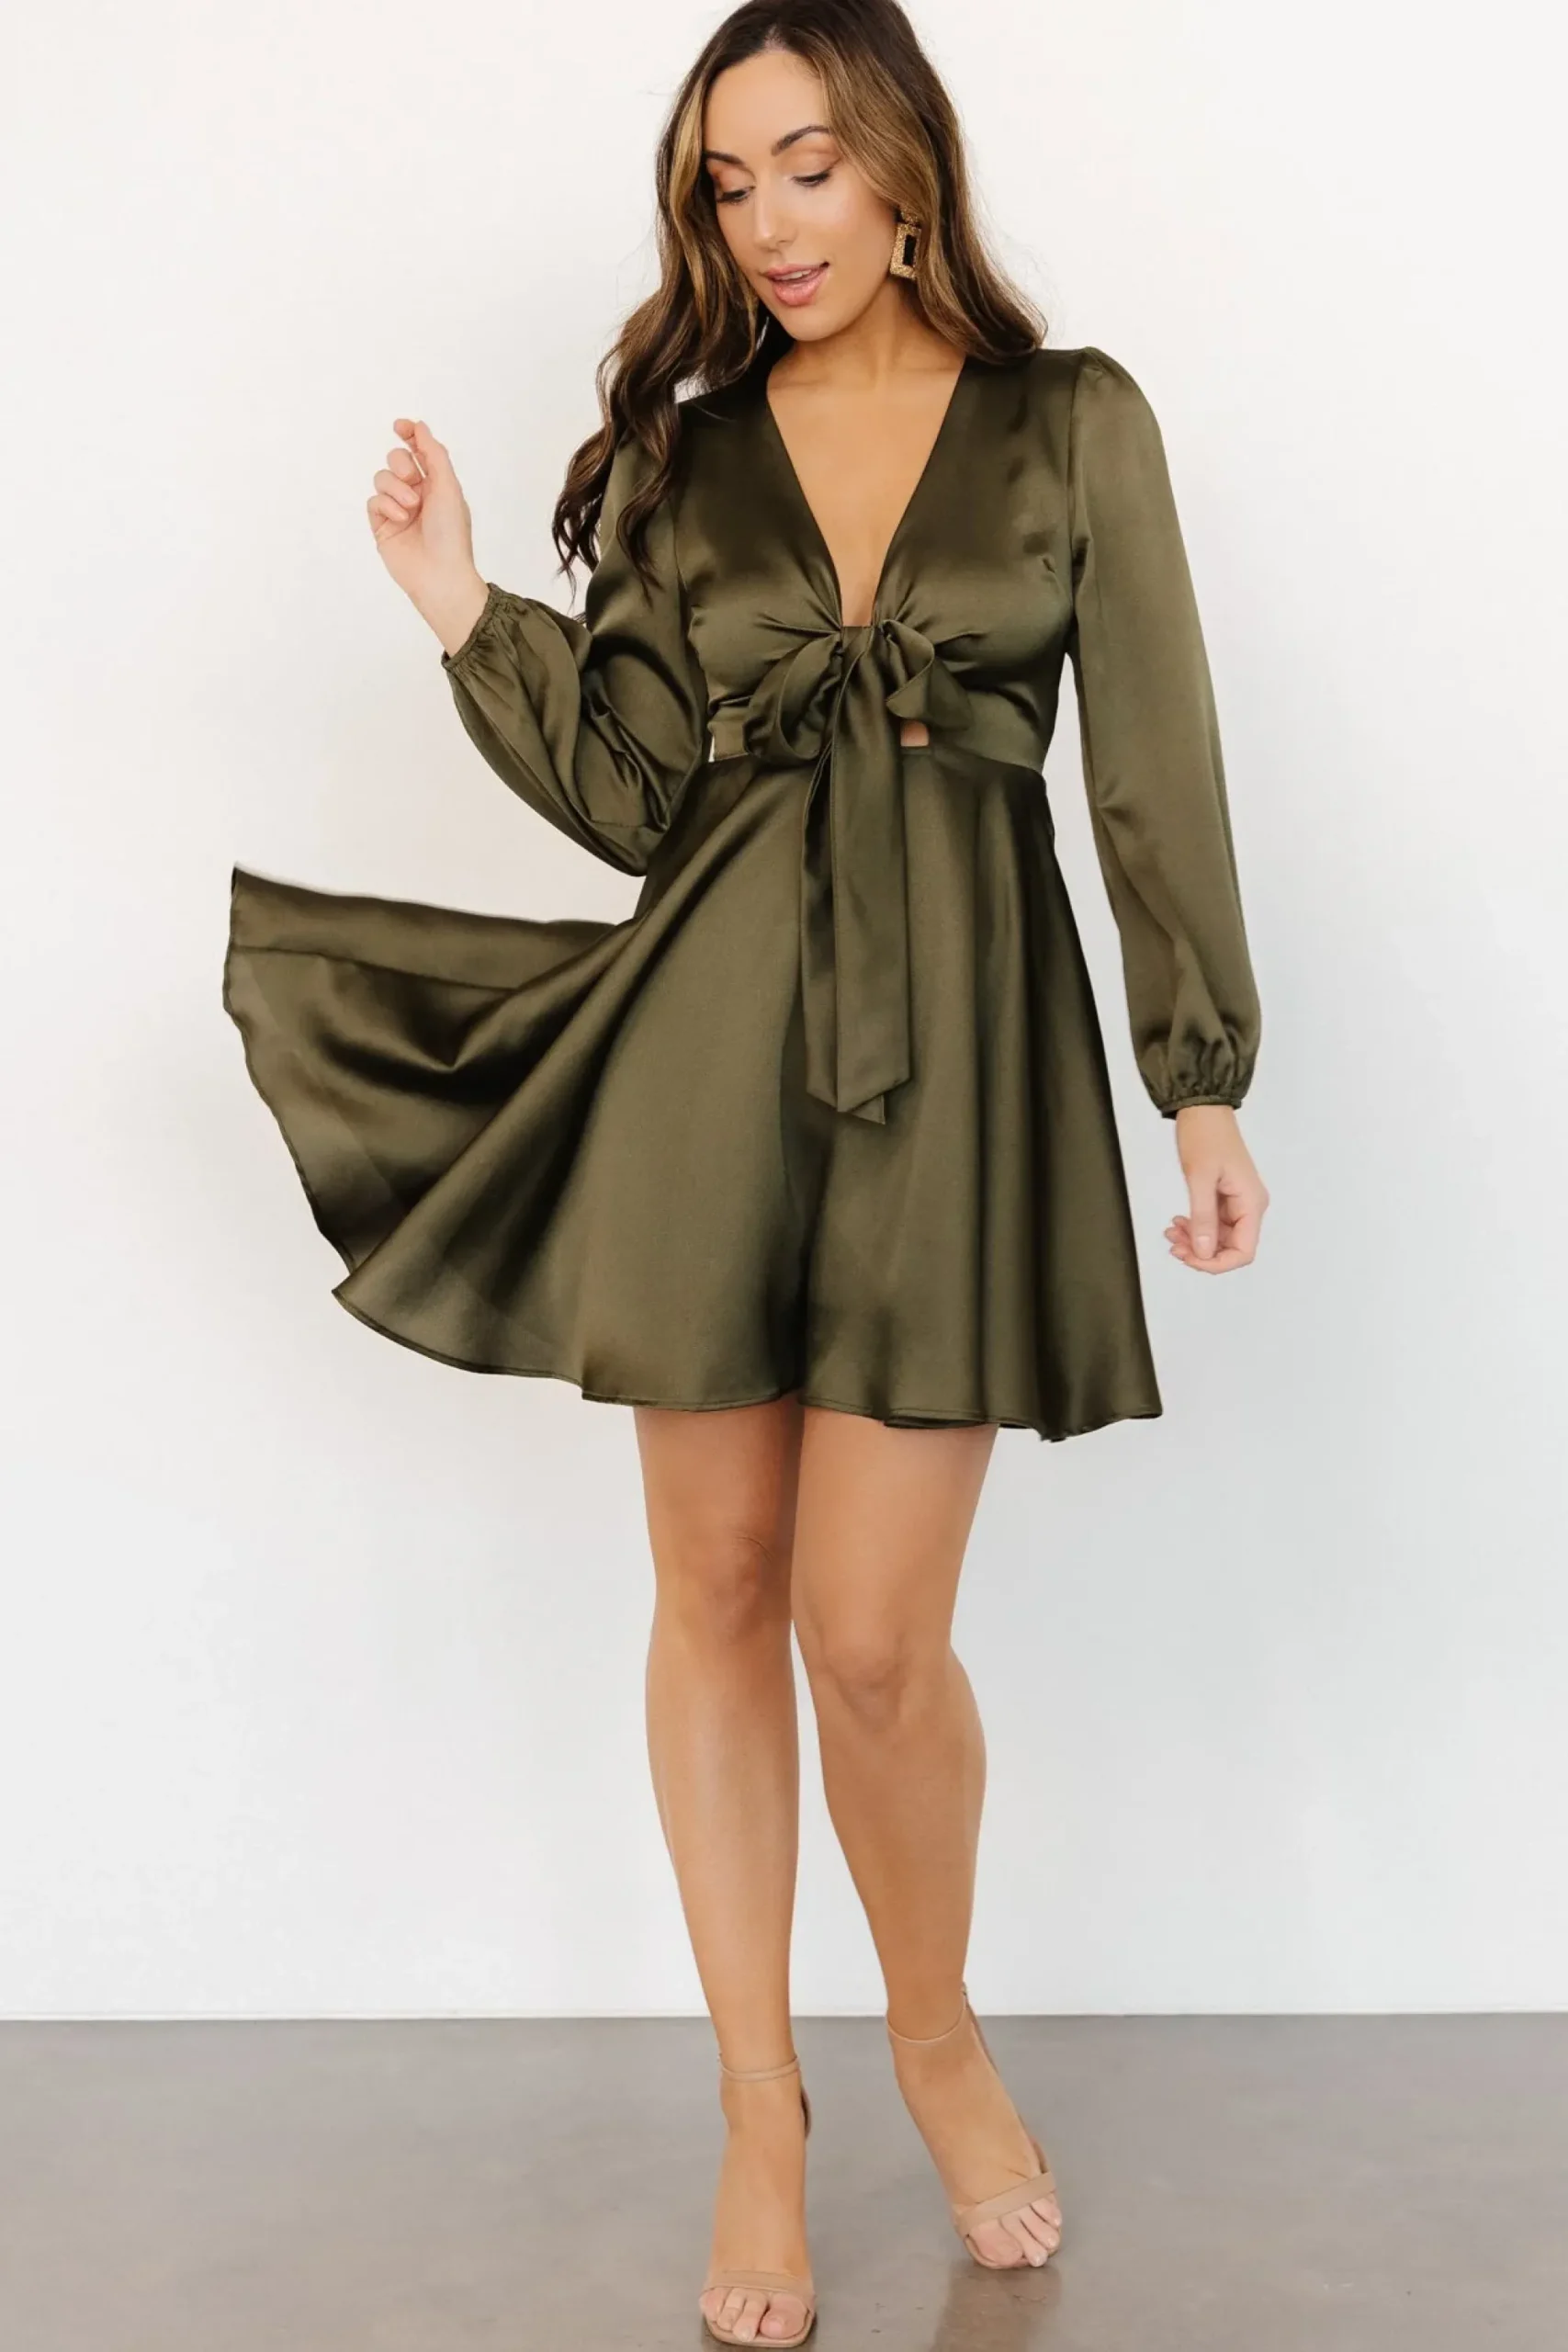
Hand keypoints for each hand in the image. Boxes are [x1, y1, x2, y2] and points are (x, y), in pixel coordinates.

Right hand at [366, 417, 486, 653]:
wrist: (439, 574)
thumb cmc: (451, 533)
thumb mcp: (448, 486)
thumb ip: (434, 453)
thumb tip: (420, 425)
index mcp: (437, 483)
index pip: (419, 449)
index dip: (409, 434)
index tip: (400, 426)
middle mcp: (416, 493)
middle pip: (396, 459)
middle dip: (402, 465)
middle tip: (414, 482)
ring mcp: (397, 509)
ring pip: (381, 478)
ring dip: (395, 488)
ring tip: (410, 508)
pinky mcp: (381, 525)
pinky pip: (373, 500)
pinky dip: (386, 506)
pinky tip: (400, 519)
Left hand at [1164, 1105, 1267, 1272]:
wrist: (1203, 1110)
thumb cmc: (1205, 1137)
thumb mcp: (1200, 1178)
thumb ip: (1203, 1217)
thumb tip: (1203, 1252)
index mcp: (1251, 1203)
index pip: (1243, 1252)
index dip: (1217, 1263)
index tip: (1190, 1258)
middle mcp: (1249, 1207)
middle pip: (1230, 1248)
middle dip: (1201, 1252)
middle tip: (1173, 1245)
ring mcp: (1238, 1203)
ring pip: (1218, 1238)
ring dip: (1195, 1241)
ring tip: (1171, 1233)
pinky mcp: (1225, 1198)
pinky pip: (1212, 1224)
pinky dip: (1195, 1227)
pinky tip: (1177, 1223)